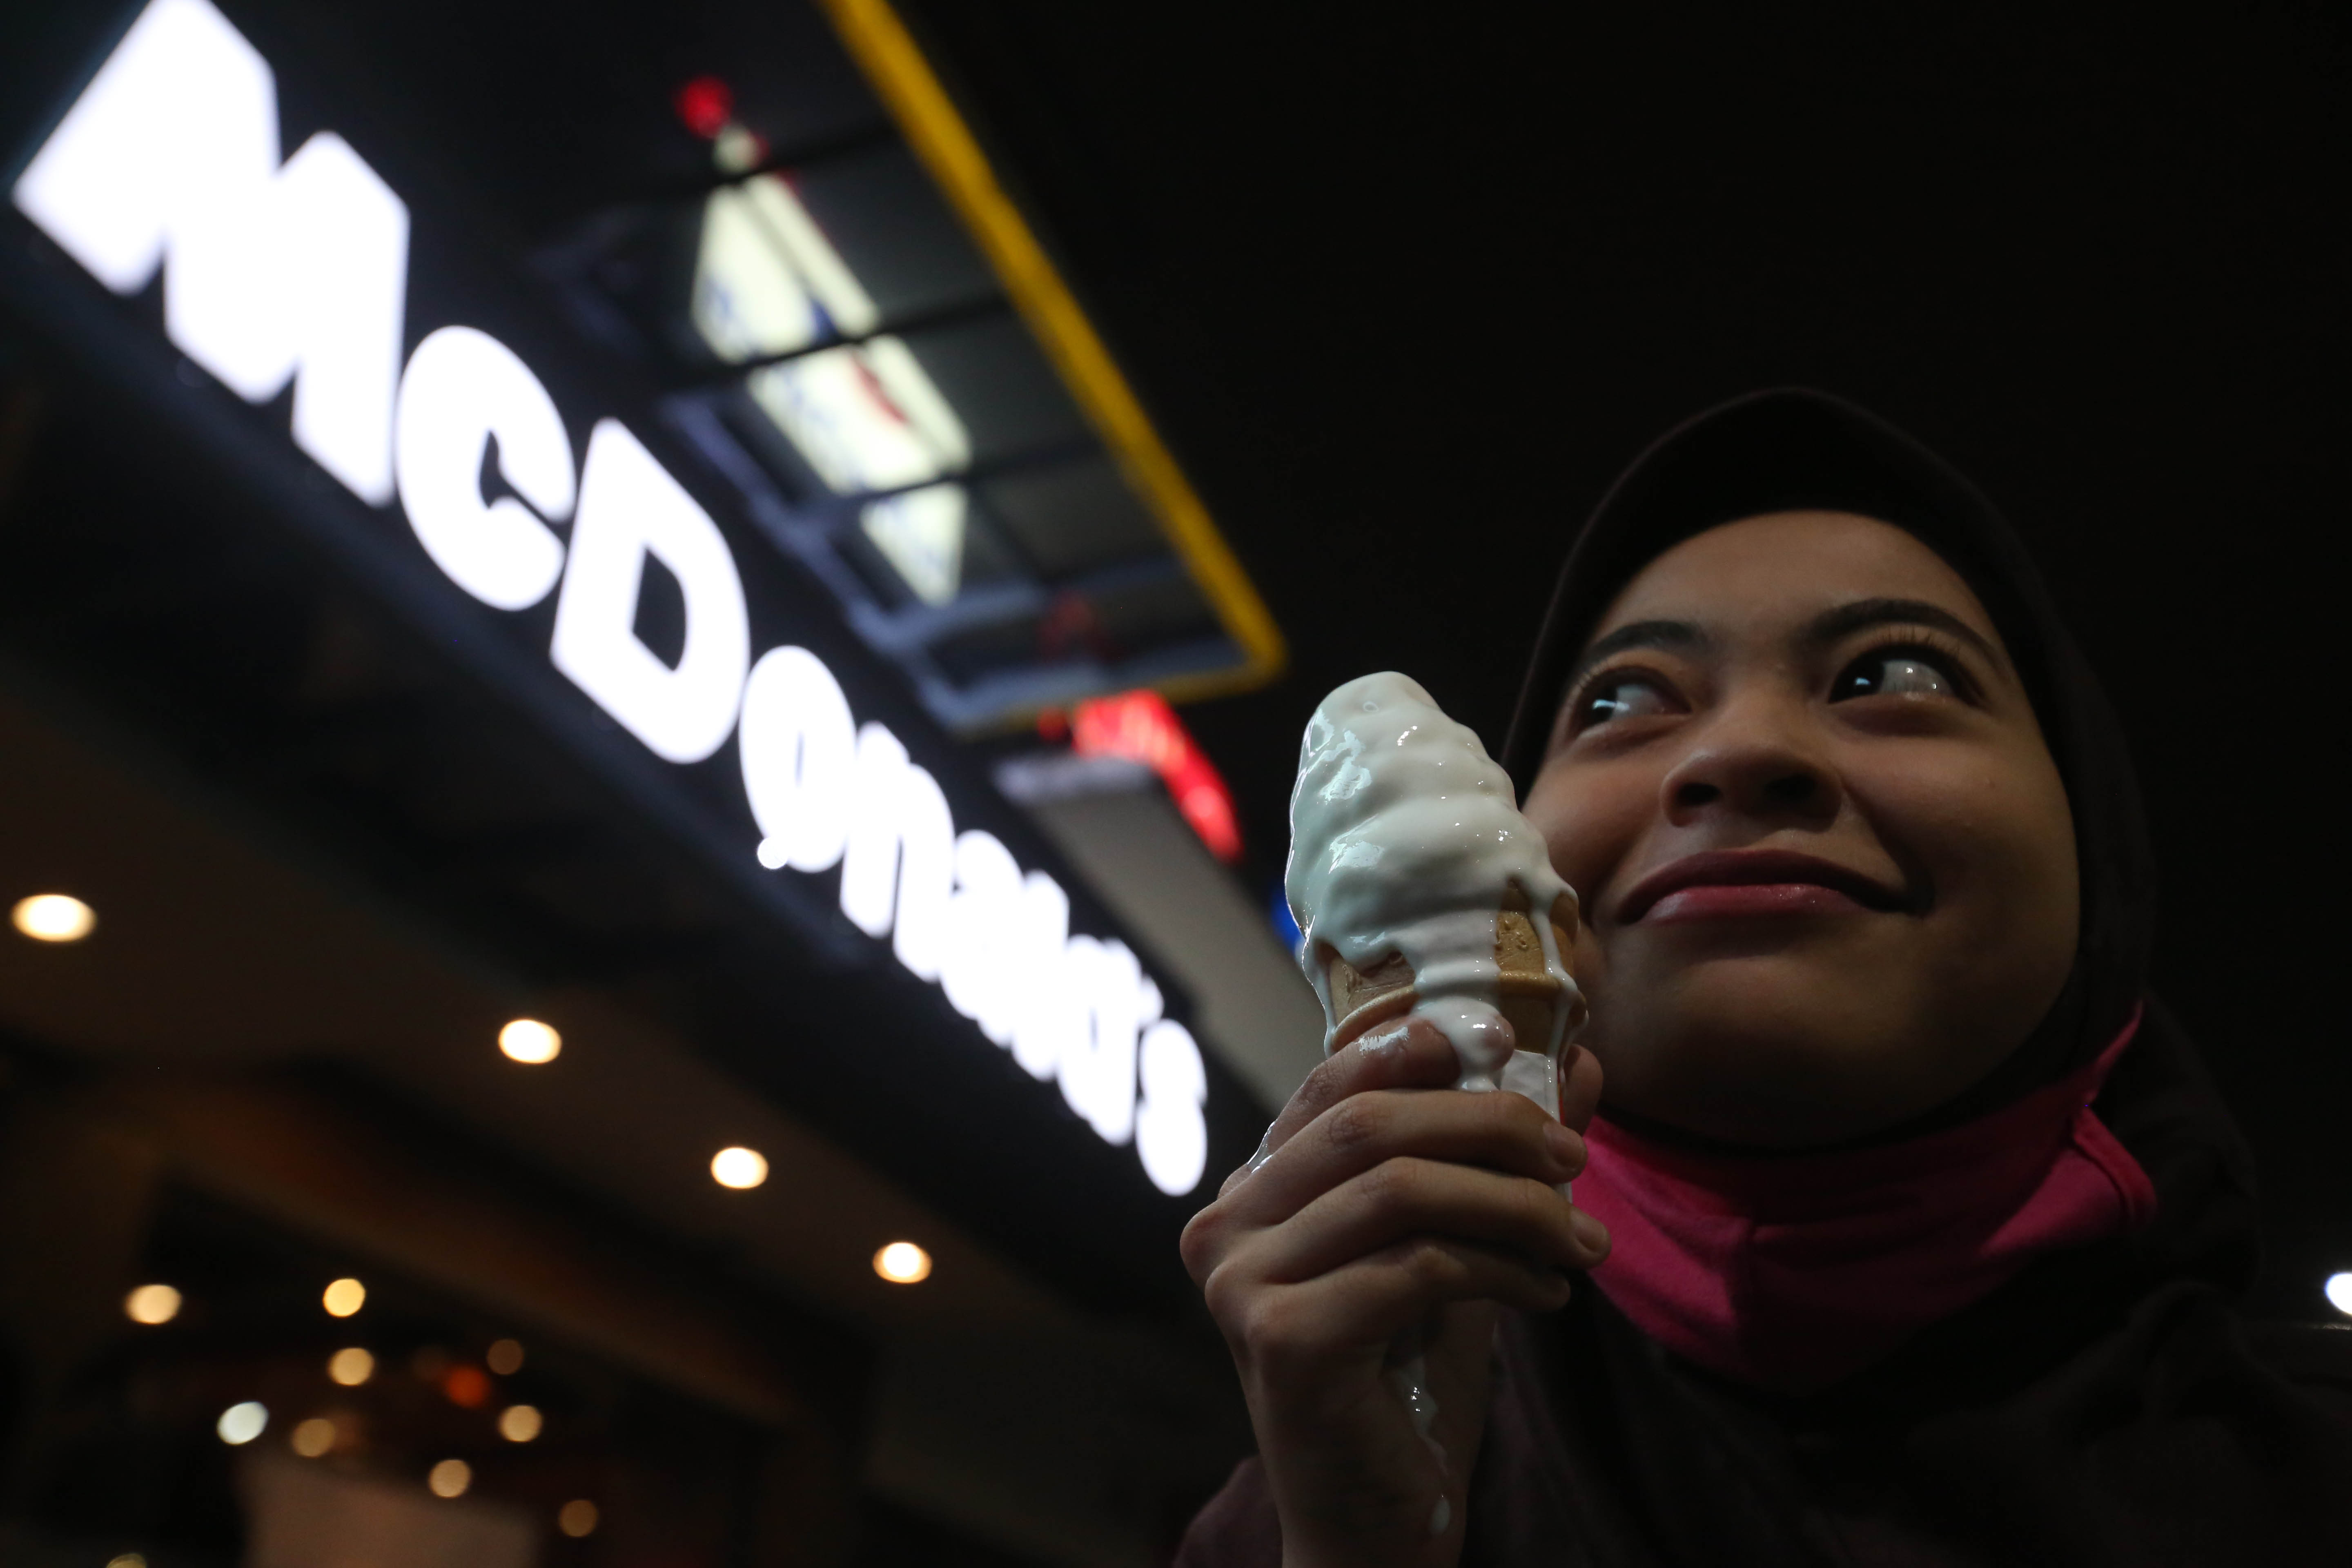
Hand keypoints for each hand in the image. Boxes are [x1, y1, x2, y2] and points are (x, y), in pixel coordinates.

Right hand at [1180, 1019, 1607, 1567]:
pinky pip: (1416, 1266)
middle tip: (1574, 1160)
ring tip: (1581, 1241)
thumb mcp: (1457, 1248)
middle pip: (1367, 1126)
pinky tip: (1547, 1298)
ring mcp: (1242, 1284)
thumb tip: (1582, 1062)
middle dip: (1486, 1125)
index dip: (1412, 1050)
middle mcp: (1225, 1228)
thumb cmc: (1411, 1385)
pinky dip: (1501, 1271)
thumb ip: (1500, 1159)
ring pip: (1398, 1190)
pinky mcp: (1283, 1339)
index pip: (1329, 1087)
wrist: (1378, 1525)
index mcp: (1251, 1196)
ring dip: (1512, 1205)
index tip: (1500, 1043)